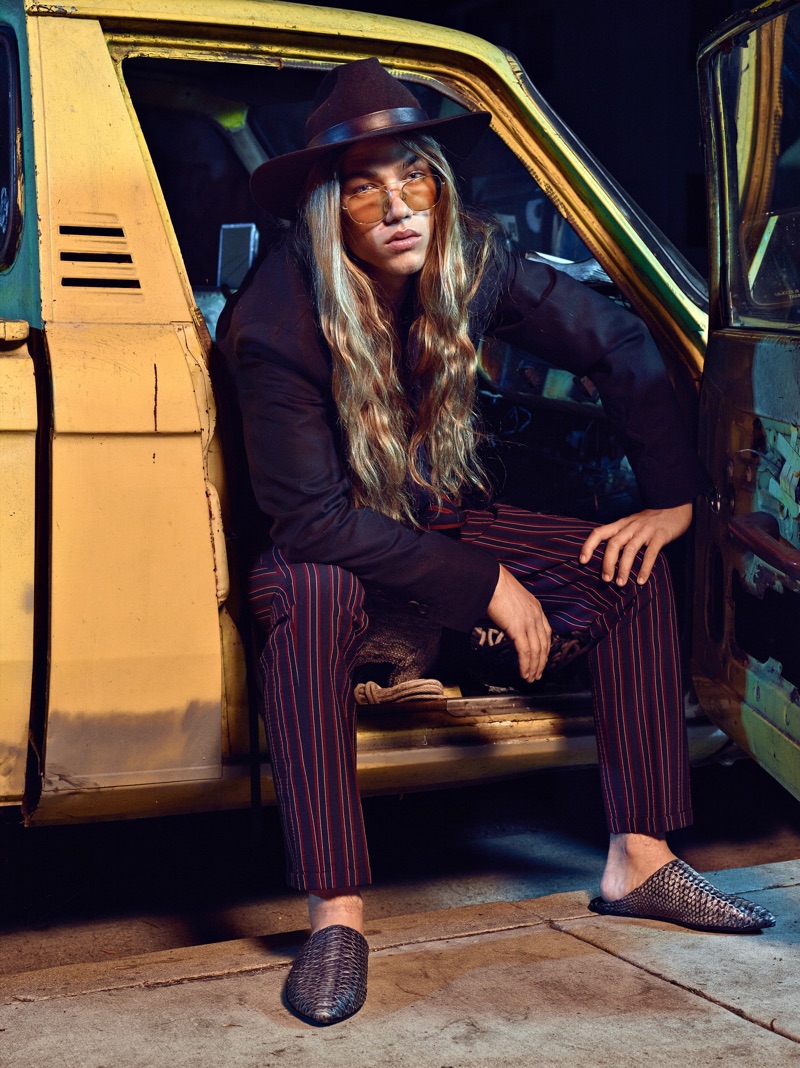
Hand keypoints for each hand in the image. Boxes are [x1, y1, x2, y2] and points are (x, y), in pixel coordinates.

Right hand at [487, 564, 551, 681]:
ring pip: (536, 651)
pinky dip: (526, 665)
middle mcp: (536, 616)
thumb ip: (515, 611)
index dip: (545, 649)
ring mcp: (528, 623)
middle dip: (541, 662)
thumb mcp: (512, 598)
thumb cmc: (495, 585)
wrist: (490, 580)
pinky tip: (524, 673)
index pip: (546, 633)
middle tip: (537, 674)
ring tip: (530, 678)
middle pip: (544, 645)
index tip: (542, 659)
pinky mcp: (518, 629)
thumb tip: (509, 620)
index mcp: (536, 608)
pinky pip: (525, 652)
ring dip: (534, 667)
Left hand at [579, 503, 692, 585]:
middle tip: (605, 579)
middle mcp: (630, 527)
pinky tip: (641, 580)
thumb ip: (620, 536)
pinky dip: (645, 568)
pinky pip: (651, 553)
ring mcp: (645, 531)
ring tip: (620, 583)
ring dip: (623, 568)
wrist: (674, 506)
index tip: (582, 561)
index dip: (589, 545)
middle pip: (614, 543)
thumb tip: (606, 558)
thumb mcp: (631, 524)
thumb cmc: (649, 520)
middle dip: (607, 562)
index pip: (599, 532)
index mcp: (621, 524)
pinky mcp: (660, 536)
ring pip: (630, 549)